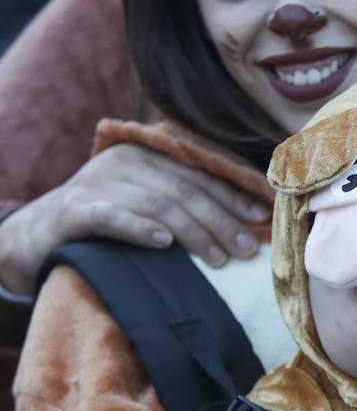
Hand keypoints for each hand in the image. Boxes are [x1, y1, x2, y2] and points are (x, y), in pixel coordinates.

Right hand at [0, 143, 270, 295]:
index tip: (260, 218)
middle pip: (183, 189)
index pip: (198, 173)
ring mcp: (98, 182)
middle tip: (247, 248)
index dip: (232, 195)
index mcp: (147, 152)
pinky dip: (140, 229)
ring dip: (193, 232)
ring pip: (157, 204)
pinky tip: (164, 244)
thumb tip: (245, 221)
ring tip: (219, 258)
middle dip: (221, 219)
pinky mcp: (76, 210)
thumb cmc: (109, 218)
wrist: (43, 232)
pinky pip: (113, 217)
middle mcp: (124, 160)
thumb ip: (185, 200)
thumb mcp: (147, 200)